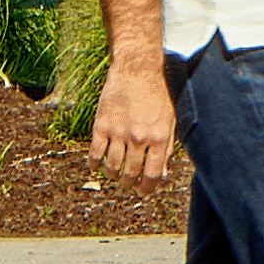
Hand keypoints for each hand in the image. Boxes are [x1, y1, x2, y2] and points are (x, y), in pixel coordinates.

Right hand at [90, 57, 180, 190]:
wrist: (137, 71)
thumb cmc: (157, 96)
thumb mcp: (169, 121)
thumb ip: (166, 148)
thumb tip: (160, 175)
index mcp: (159, 137)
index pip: (152, 174)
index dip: (147, 188)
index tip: (143, 192)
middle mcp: (138, 138)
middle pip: (131, 173)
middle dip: (130, 183)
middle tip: (129, 184)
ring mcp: (118, 132)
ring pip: (112, 167)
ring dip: (113, 175)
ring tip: (115, 174)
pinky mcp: (101, 125)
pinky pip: (94, 153)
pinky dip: (94, 164)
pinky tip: (96, 165)